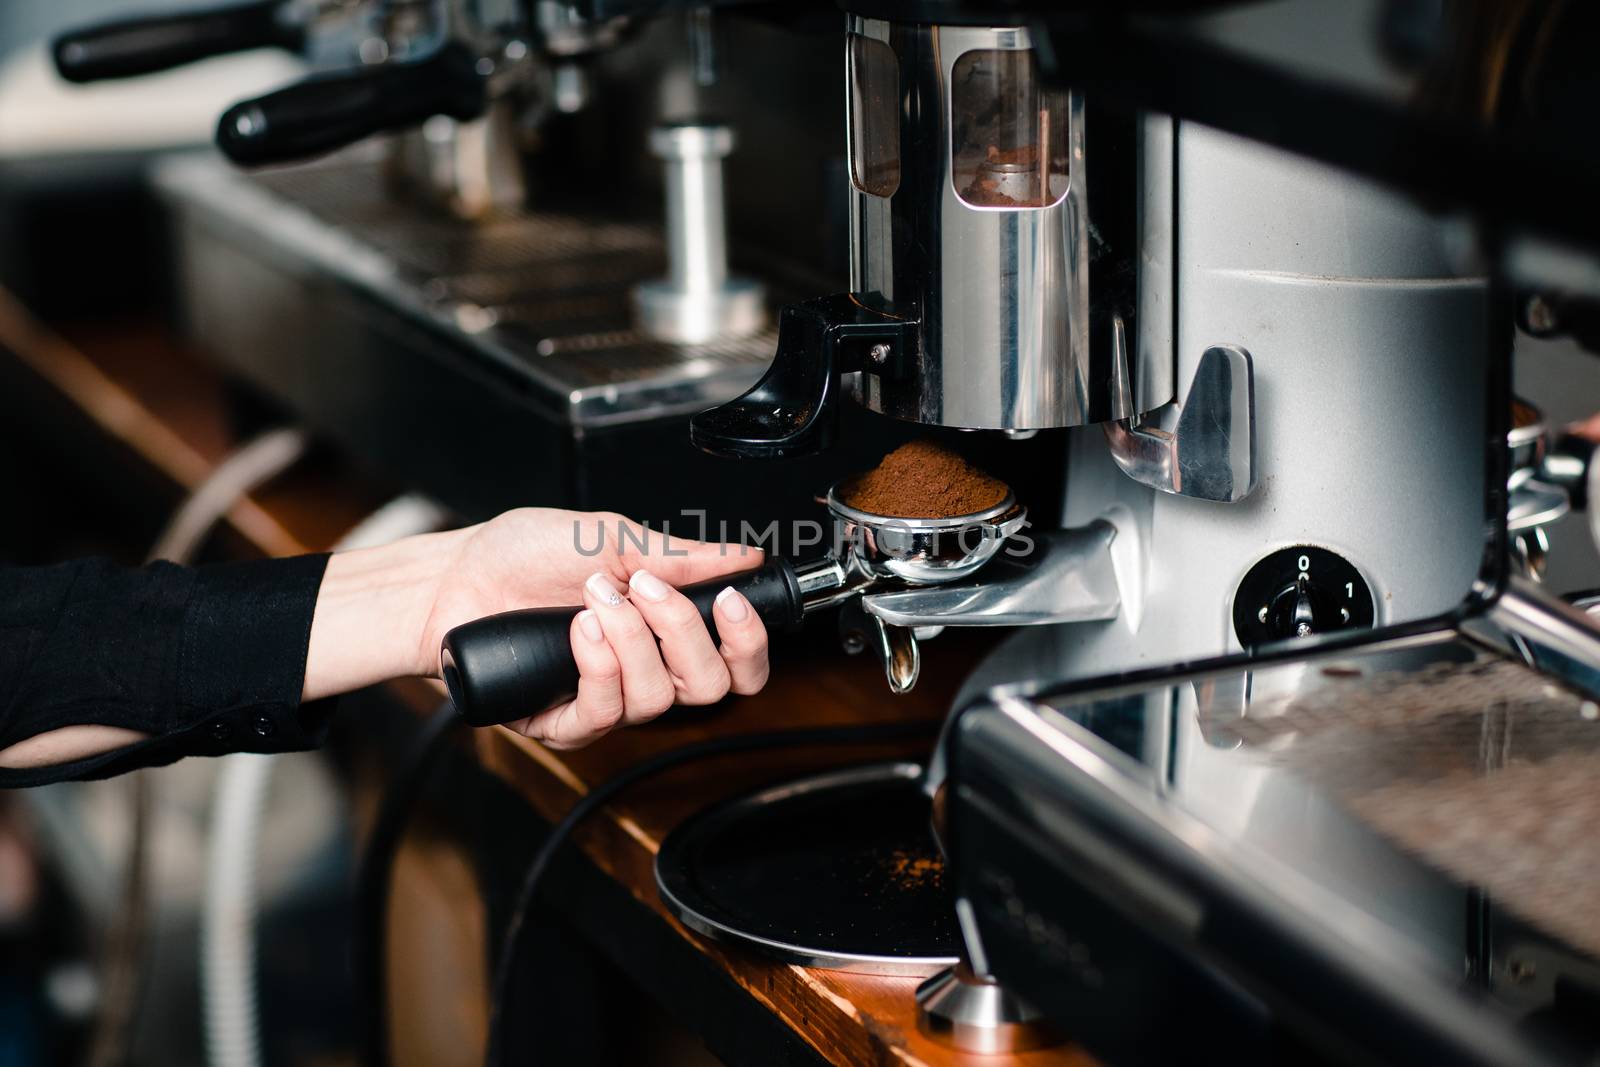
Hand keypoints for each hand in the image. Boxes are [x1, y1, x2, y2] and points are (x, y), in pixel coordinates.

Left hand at [305, 508, 770, 747]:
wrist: (453, 578)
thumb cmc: (521, 556)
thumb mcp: (611, 539)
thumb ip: (682, 555)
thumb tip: (744, 556)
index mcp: (665, 629)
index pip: (735, 661)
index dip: (748, 641)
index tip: (730, 602)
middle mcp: (643, 669)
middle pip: (711, 687)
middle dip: (684, 632)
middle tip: (645, 588)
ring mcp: (605, 698)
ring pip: (658, 700)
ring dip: (631, 641)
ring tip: (594, 600)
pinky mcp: (562, 721)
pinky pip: (603, 714)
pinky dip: (597, 666)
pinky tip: (578, 631)